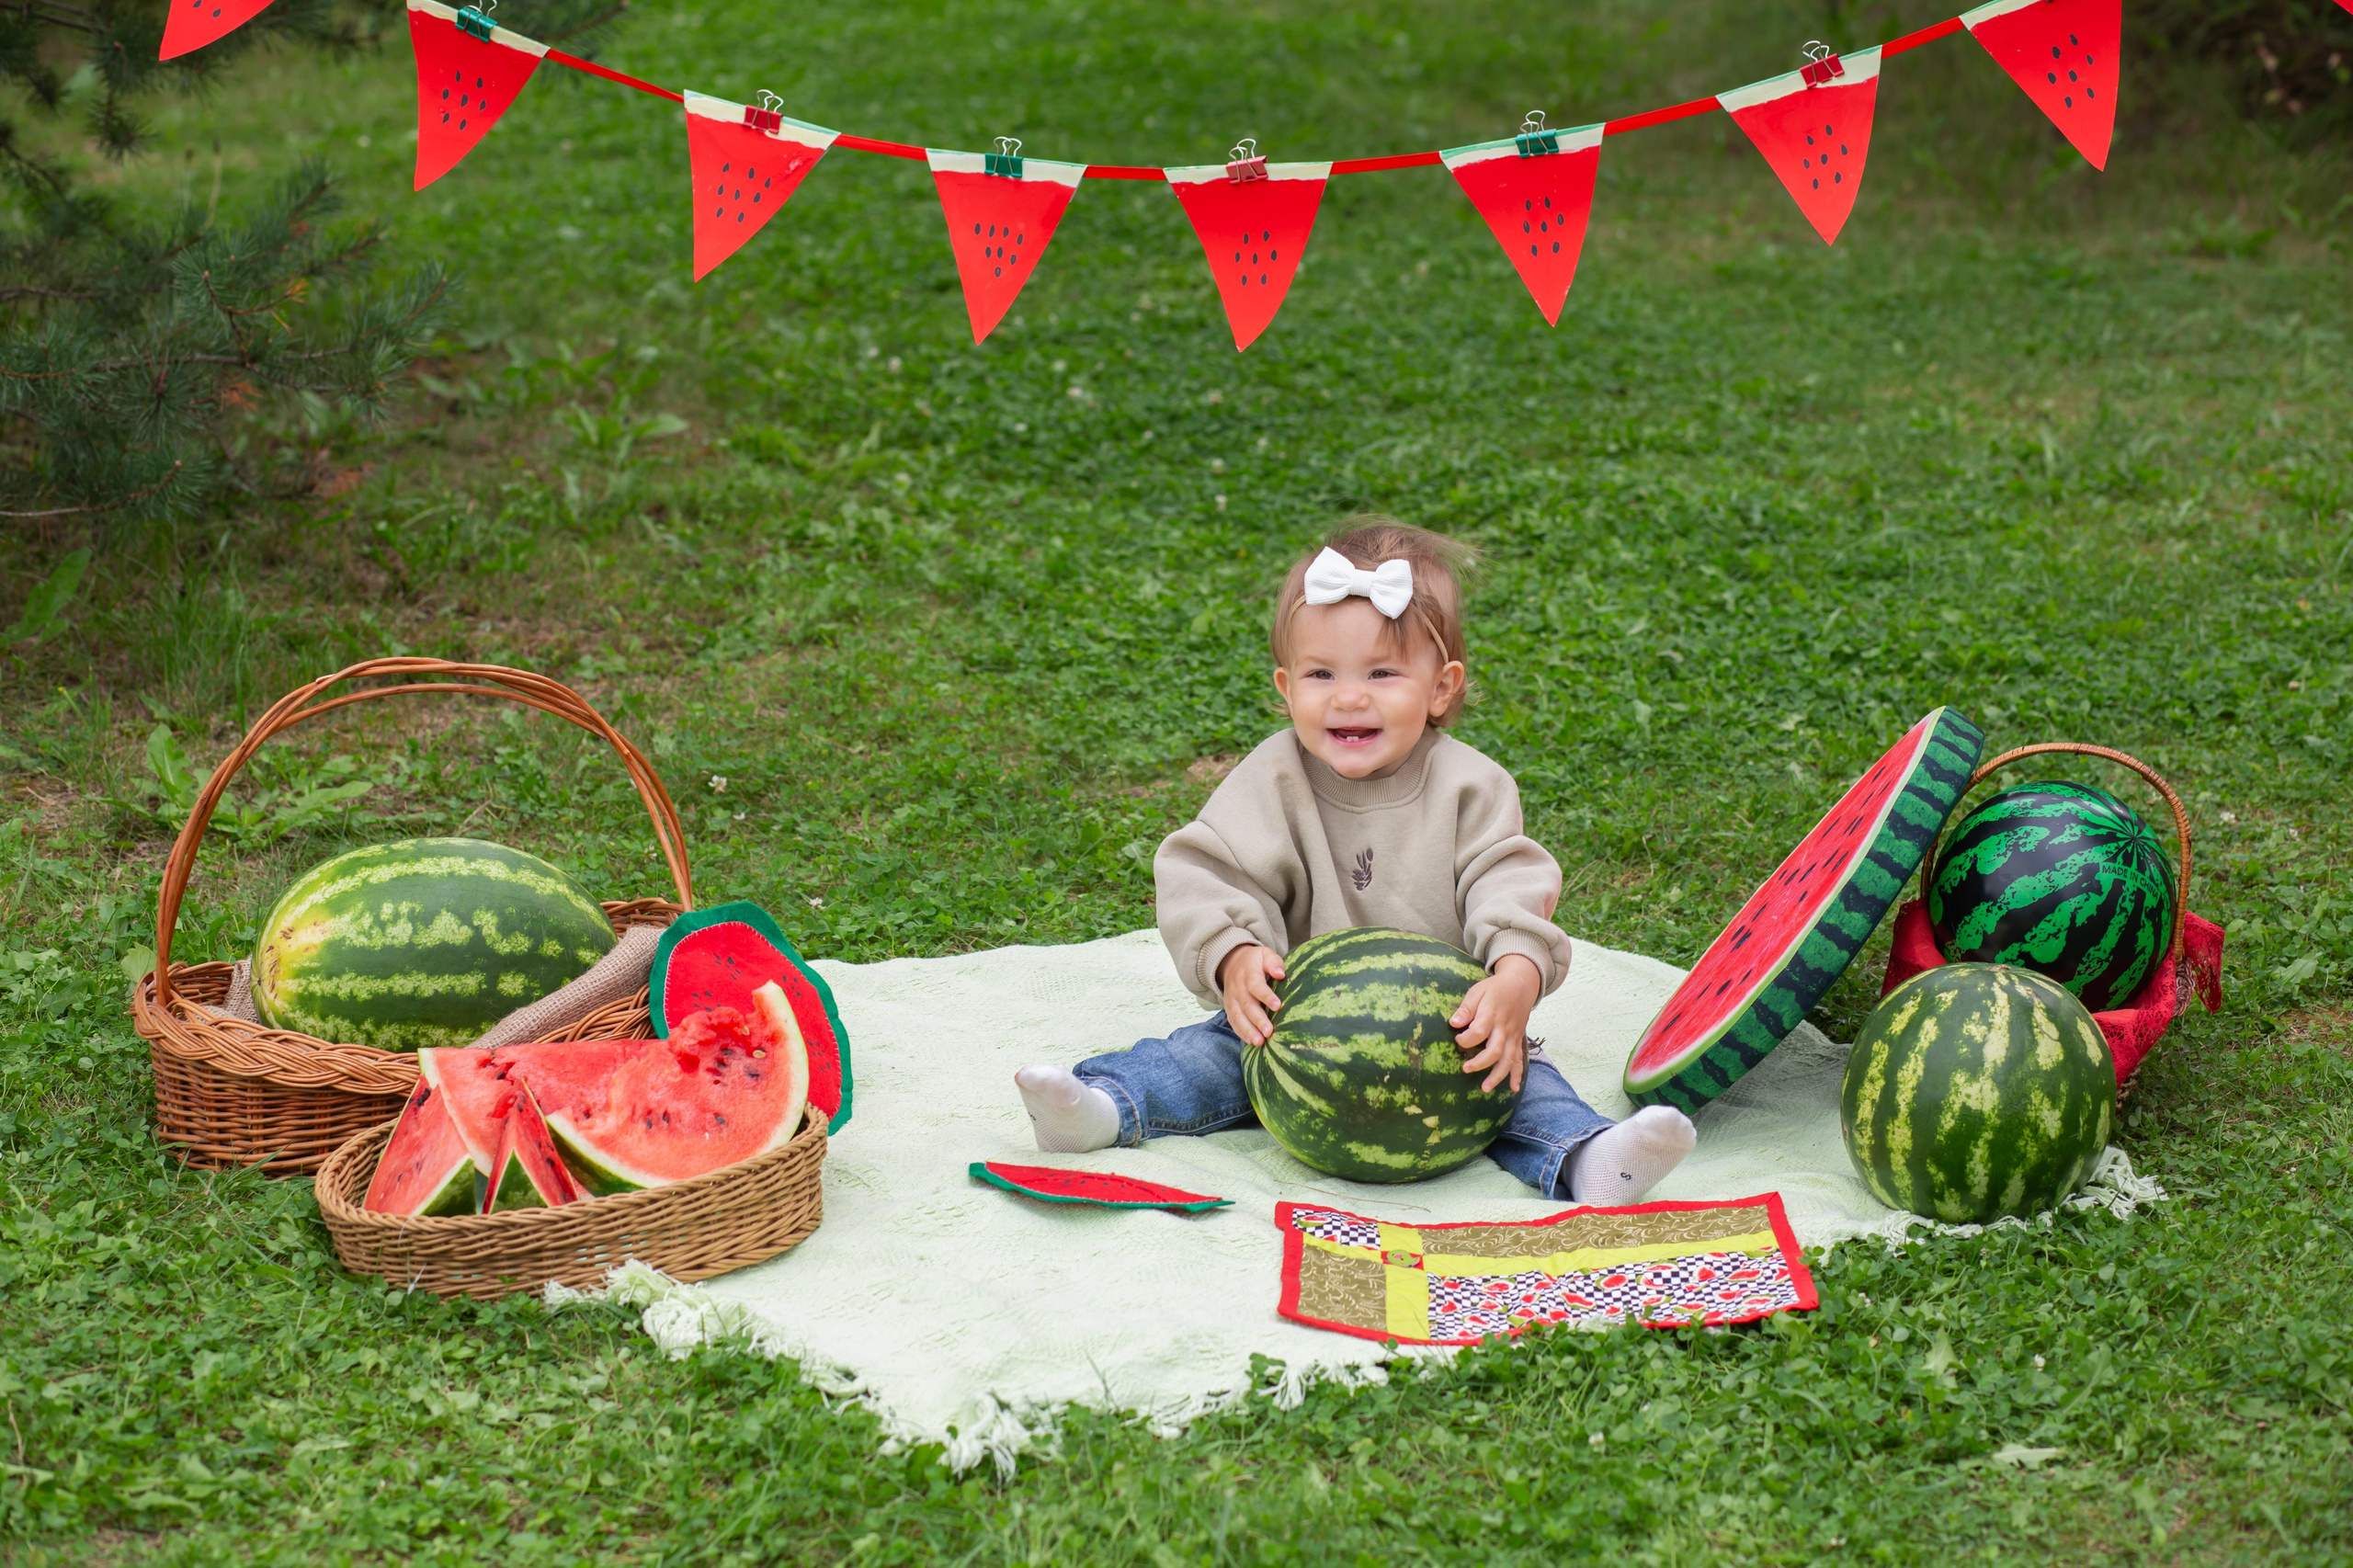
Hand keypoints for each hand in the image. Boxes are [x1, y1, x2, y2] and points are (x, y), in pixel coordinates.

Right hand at [1219, 943, 1286, 1045]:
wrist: (1231, 962)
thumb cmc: (1255, 961)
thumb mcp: (1265, 954)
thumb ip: (1273, 962)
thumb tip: (1281, 974)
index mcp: (1248, 973)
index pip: (1256, 986)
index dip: (1266, 996)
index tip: (1278, 1006)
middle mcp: (1238, 988)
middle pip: (1247, 1005)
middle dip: (1258, 1020)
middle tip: (1269, 1032)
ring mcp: (1232, 999)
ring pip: (1238, 1016)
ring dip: (1248, 1030)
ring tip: (1259, 1042)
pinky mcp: (1229, 1008)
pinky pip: (1233, 1021)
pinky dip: (1241, 1032)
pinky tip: (1251, 1042)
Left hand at [1451, 953, 1541, 1092]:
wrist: (1521, 984)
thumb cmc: (1494, 989)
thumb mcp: (1477, 991)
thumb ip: (1466, 1008)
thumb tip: (1453, 1023)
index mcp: (1491, 1014)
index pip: (1479, 1031)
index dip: (1466, 1039)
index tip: (1457, 1040)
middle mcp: (1504, 1028)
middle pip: (1495, 1050)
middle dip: (1481, 1063)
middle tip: (1466, 1069)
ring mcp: (1513, 1036)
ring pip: (1509, 1059)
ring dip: (1498, 1075)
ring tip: (1485, 1088)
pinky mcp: (1518, 1040)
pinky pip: (1520, 1059)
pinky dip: (1517, 1074)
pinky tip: (1513, 1088)